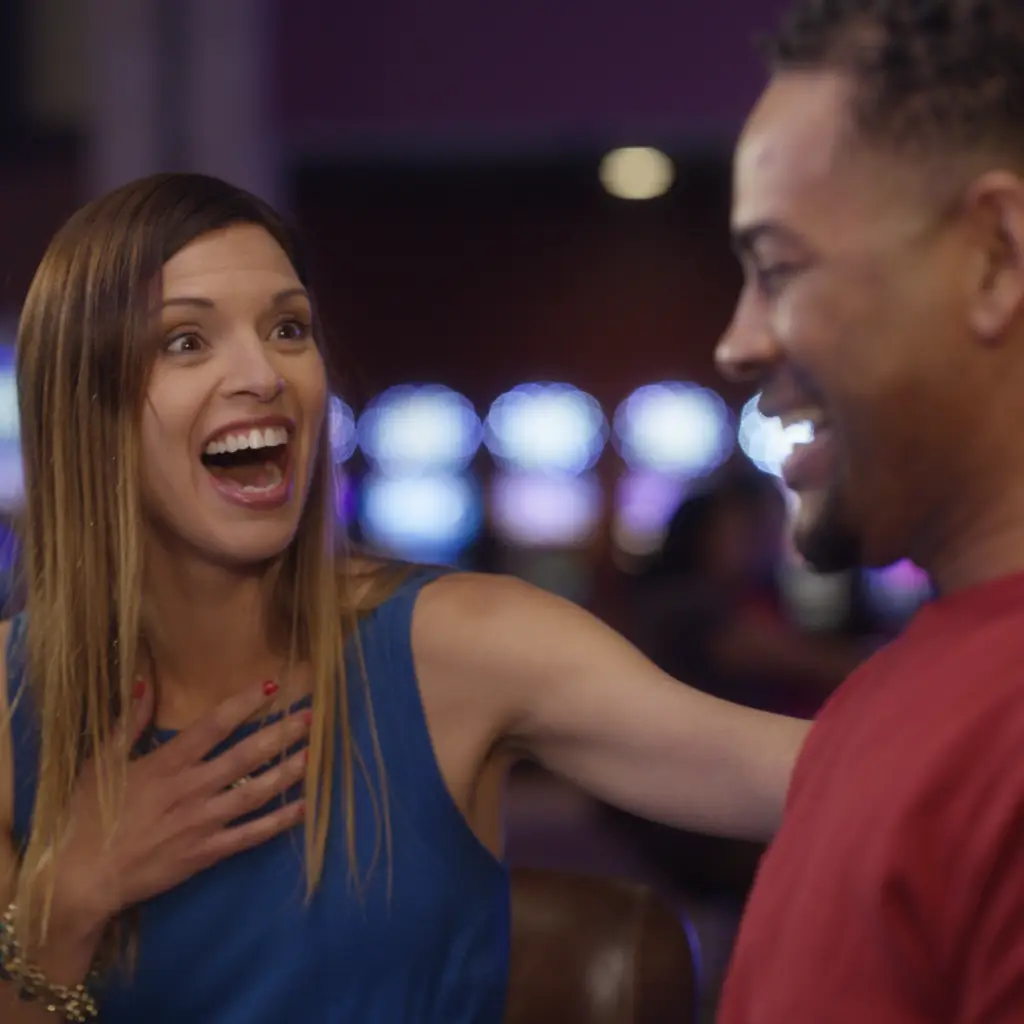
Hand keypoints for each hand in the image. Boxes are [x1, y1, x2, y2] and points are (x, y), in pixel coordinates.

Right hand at [51, 680, 308, 930]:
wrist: (82, 877)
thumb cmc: (88, 816)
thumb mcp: (101, 762)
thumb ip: (129, 721)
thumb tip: (145, 679)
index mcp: (166, 764)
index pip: (214, 725)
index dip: (245, 703)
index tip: (273, 686)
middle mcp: (191, 789)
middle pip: (245, 755)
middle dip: (281, 733)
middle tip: (312, 716)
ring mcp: (202, 822)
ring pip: (255, 792)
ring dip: (288, 772)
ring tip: (315, 754)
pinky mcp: (206, 853)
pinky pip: (250, 835)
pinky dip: (279, 822)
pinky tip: (303, 808)